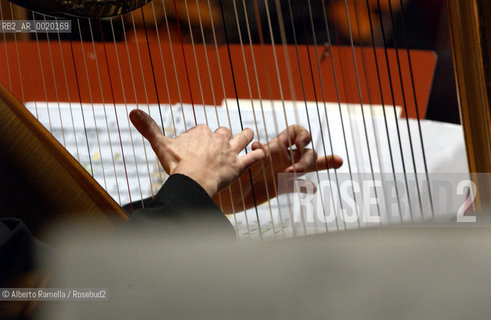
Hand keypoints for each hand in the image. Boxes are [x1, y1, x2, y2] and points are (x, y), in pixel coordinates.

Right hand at [130, 109, 265, 195]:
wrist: (193, 181)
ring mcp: (230, 152)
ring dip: (246, 135)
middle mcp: (218, 138)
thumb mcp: (160, 144)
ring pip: (243, 138)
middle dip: (223, 135)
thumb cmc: (177, 164)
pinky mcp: (239, 166)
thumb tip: (131, 111)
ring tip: (249, 132)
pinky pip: (254, 157)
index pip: (203, 129)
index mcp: (201, 131)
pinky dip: (259, 154)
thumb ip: (148, 128)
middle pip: (223, 132)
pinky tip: (263, 152)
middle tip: (222, 141)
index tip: (195, 145)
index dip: (200, 136)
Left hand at [214, 125, 342, 213]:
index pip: (295, 132)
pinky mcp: (281, 187)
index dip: (302, 134)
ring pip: (308, 166)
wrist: (225, 193)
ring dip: (317, 165)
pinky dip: (306, 187)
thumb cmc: (230, 172)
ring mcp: (283, 172)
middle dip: (308, 159)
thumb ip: (252, 154)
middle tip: (293, 170)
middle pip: (307, 150)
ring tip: (322, 168)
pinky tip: (312, 189)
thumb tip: (257, 145)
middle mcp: (282, 157)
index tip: (299, 144)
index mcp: (274, 146)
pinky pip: (298, 186)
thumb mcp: (242, 160)